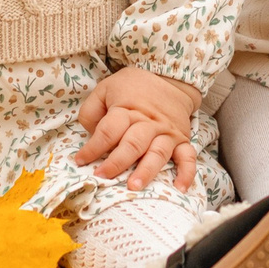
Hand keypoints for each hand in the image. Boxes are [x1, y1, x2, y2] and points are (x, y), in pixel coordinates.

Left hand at [75, 65, 202, 191]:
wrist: (170, 80)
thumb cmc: (133, 88)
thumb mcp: (105, 88)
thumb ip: (92, 111)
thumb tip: (90, 137)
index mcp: (127, 109)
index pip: (108, 131)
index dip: (93, 147)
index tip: (80, 161)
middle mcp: (148, 123)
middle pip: (132, 144)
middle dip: (116, 163)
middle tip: (102, 176)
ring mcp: (167, 133)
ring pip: (157, 153)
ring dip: (146, 171)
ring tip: (134, 186)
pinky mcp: (182, 140)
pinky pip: (188, 157)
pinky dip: (186, 173)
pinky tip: (180, 188)